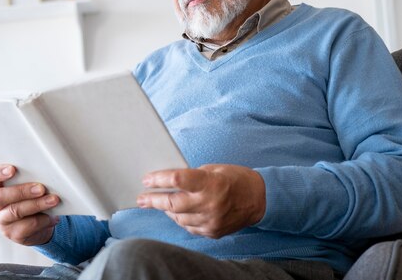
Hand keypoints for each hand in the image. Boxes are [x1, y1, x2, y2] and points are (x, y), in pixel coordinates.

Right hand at [0, 164, 59, 245]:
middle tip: (41, 188)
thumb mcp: (25, 186)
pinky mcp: (14, 234)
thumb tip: (44, 173)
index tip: (13, 169)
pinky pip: (28, 226)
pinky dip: (43, 219)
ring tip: (53, 200)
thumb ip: (27, 178)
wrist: (38, 225)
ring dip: (37, 204)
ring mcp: (2, 222)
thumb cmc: (29, 198)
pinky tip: (52, 216)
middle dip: (22, 191)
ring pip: (15, 212)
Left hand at [136, 164, 265, 238]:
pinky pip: (189, 226)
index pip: (178, 180)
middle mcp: (210, 203)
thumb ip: (192, 176)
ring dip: (167, 210)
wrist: (259, 199)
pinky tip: (178, 212)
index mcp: (210, 183)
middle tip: (141, 198)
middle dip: (153, 200)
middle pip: (172, 204)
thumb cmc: (235, 179)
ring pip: (178, 218)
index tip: (147, 180)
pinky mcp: (212, 232)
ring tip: (160, 202)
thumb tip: (168, 181)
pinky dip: (181, 219)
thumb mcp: (214, 169)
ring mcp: (211, 220)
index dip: (159, 179)